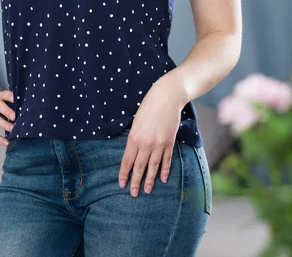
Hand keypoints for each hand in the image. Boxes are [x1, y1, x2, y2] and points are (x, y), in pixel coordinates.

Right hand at [0, 90, 14, 146]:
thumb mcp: (2, 102)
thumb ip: (12, 105)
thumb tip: (27, 111)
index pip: (4, 94)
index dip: (9, 96)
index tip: (16, 99)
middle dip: (7, 111)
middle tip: (15, 116)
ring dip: (4, 124)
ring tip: (13, 129)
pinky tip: (6, 142)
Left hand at [118, 79, 183, 196]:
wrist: (167, 97)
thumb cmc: (148, 105)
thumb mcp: (136, 121)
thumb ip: (134, 137)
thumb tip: (133, 151)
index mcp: (134, 137)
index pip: (127, 160)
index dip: (124, 173)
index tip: (121, 183)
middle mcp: (146, 143)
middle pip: (139, 166)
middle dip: (135, 181)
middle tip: (133, 194)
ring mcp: (159, 144)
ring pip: (153, 166)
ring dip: (149, 180)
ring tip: (147, 191)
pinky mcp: (169, 142)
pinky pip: (166, 160)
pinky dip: (164, 170)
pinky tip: (162, 178)